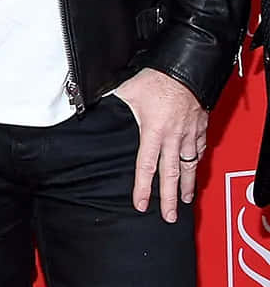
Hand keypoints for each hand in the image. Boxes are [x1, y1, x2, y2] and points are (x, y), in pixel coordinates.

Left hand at [111, 68, 207, 222]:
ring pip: (189, 167)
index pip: (145, 166)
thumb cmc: (156, 79)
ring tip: (184, 201)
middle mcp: (173, 137)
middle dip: (169, 199)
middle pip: (171, 175)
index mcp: (153, 132)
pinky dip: (197, 164)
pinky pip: (199, 151)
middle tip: (169, 216)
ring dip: (187, 186)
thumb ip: (109, 102)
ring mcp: (189, 134)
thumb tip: (86, 105)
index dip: (142, 188)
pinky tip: (195, 172)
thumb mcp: (127, 91)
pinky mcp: (200, 128)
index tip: (141, 204)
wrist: (186, 69)